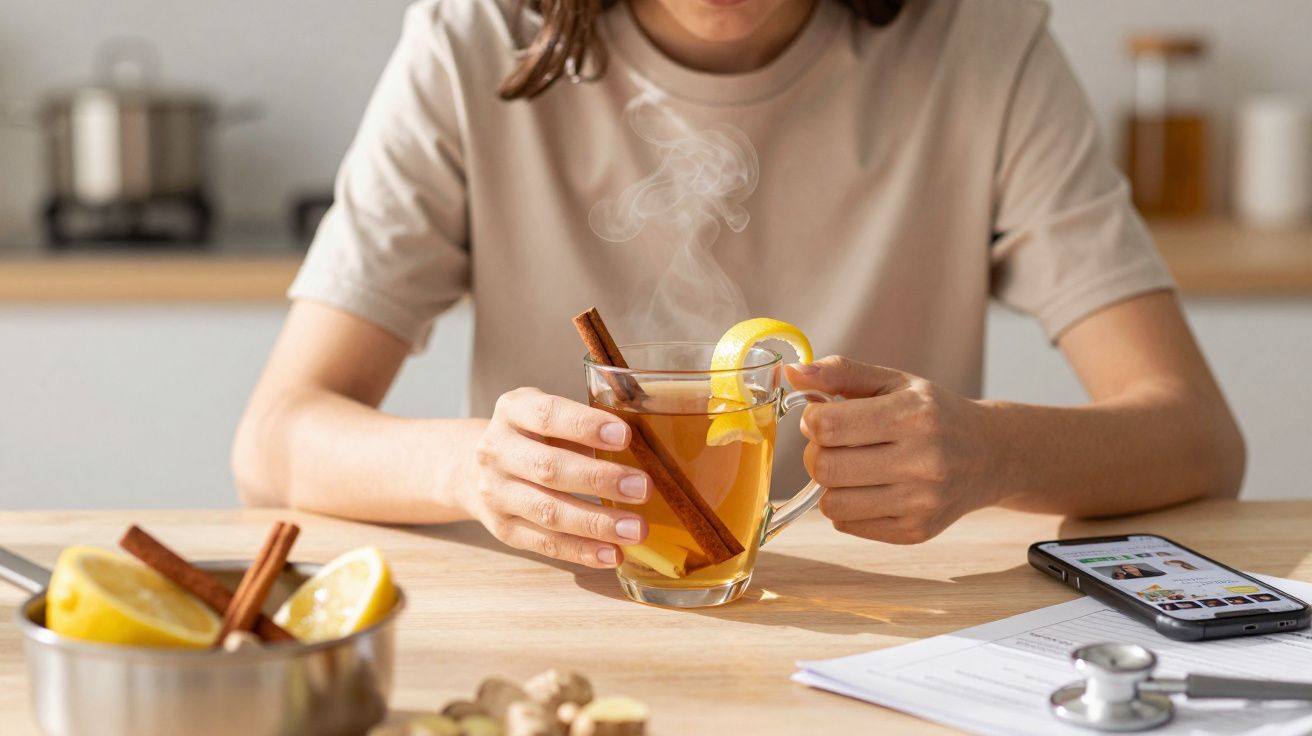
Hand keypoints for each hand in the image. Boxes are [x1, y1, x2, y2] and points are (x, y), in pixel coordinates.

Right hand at [467, 387, 649, 566]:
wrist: (475, 469)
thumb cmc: (534, 438)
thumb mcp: (550, 416)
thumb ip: (586, 426)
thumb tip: (644, 449)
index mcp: (513, 411)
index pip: (547, 415)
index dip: (585, 425)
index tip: (624, 436)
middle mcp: (497, 450)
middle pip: (549, 468)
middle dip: (599, 480)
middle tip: (642, 488)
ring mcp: (495, 493)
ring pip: (547, 511)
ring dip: (596, 523)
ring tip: (636, 529)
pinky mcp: (503, 529)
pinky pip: (545, 543)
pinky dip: (582, 550)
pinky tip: (613, 553)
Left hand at [785, 356, 999, 543]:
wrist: (991, 455)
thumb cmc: (933, 413)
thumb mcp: (894, 382)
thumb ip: (841, 373)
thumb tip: (791, 373)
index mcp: (914, 415)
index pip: (828, 427)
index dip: (812, 421)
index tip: (822, 418)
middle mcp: (923, 461)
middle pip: (825, 468)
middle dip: (817, 453)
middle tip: (834, 445)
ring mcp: (922, 502)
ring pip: (832, 504)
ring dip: (830, 485)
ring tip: (851, 467)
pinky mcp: (917, 532)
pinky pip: (847, 525)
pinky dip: (847, 507)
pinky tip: (869, 489)